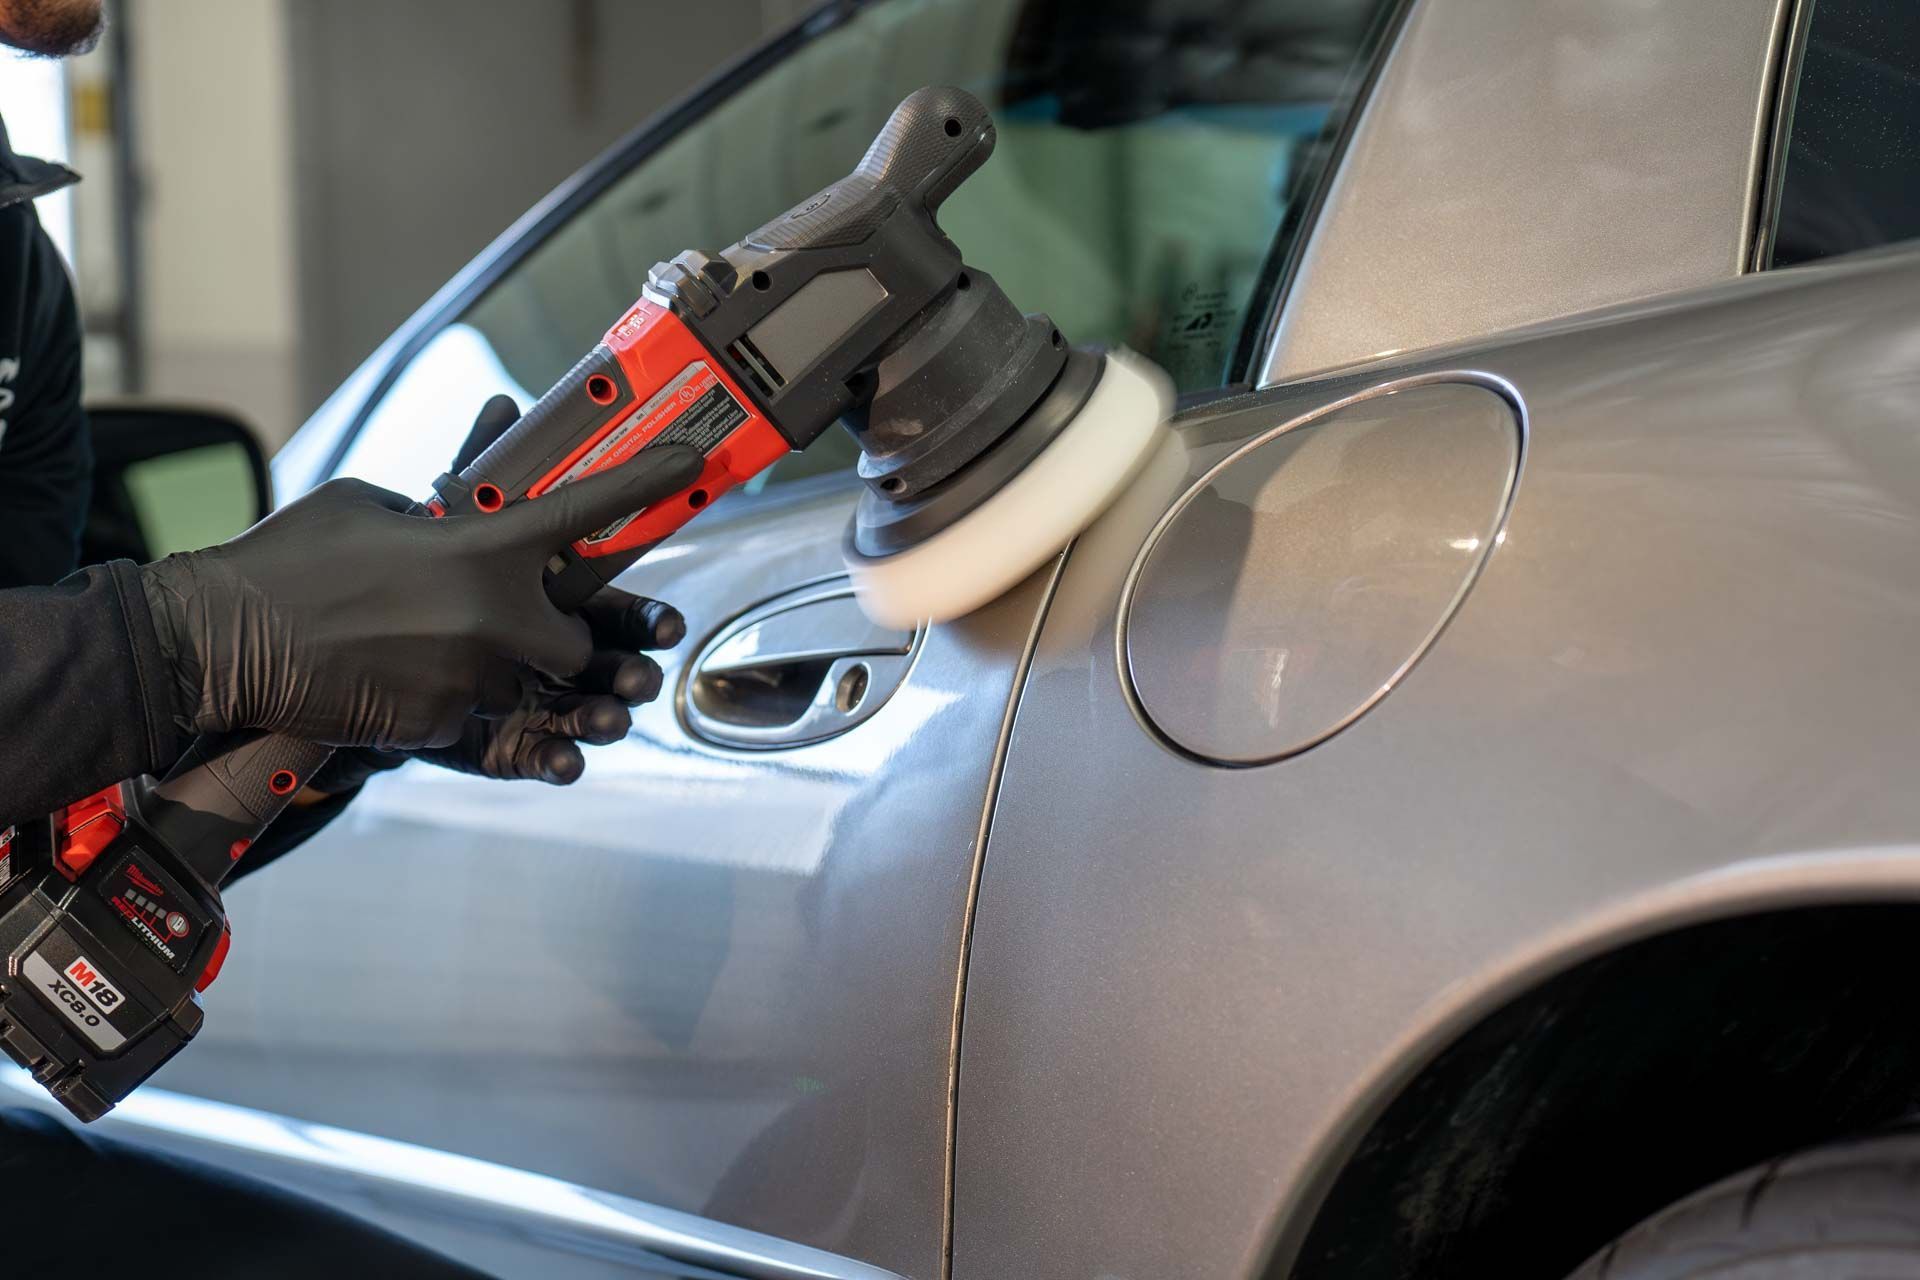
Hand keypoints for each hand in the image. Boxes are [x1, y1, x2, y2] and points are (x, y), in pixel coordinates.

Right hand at [138, 419, 701, 750]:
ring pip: (528, 686)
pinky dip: (452, 701)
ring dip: (501, 674)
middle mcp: (493, 614)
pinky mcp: (443, 727)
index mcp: (479, 546)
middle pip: (575, 640)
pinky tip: (398, 680)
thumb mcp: (368, 504)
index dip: (642, 482)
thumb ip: (436, 505)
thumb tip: (462, 505)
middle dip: (556, 640)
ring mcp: (473, 676)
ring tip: (437, 656)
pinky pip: (479, 718)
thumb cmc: (290, 560)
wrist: (221, 641)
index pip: (582, 509)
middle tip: (507, 626)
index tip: (691, 461)